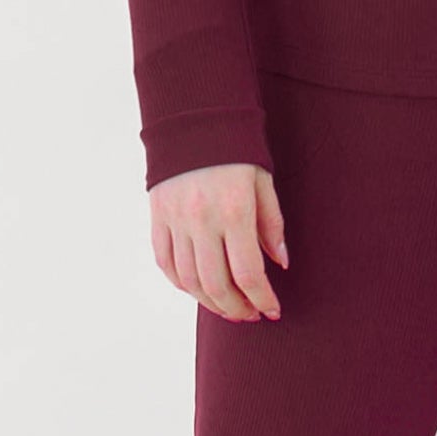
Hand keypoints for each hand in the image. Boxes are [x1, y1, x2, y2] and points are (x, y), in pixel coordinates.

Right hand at [148, 161, 288, 319]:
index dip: (262, 299)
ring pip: (189, 280)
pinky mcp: (157, 217)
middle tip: (250, 315)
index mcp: (234, 210)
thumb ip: (271, 225)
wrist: (192, 120)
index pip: (249, 272)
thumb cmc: (236, 150)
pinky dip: (181, 284)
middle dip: (236, 308)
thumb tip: (279, 264)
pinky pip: (165, 263)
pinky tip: (198, 290)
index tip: (272, 311)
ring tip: (227, 308)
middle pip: (217, 285)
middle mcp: (201, 220)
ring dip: (210, 303)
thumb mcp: (263, 181)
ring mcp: (175, 220)